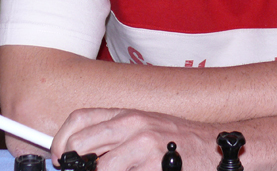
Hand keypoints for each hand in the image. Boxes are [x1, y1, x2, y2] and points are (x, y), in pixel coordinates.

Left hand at [51, 108, 216, 170]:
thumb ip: (116, 137)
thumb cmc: (178, 143)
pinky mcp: (153, 166)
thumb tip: (82, 154)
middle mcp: (133, 124)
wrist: (214, 148)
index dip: (60, 141)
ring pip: (98, 168)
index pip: (79, 119)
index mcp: (128, 113)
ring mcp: (143, 145)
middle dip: (76, 166)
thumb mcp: (145, 128)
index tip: (58, 159)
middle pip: (80, 144)